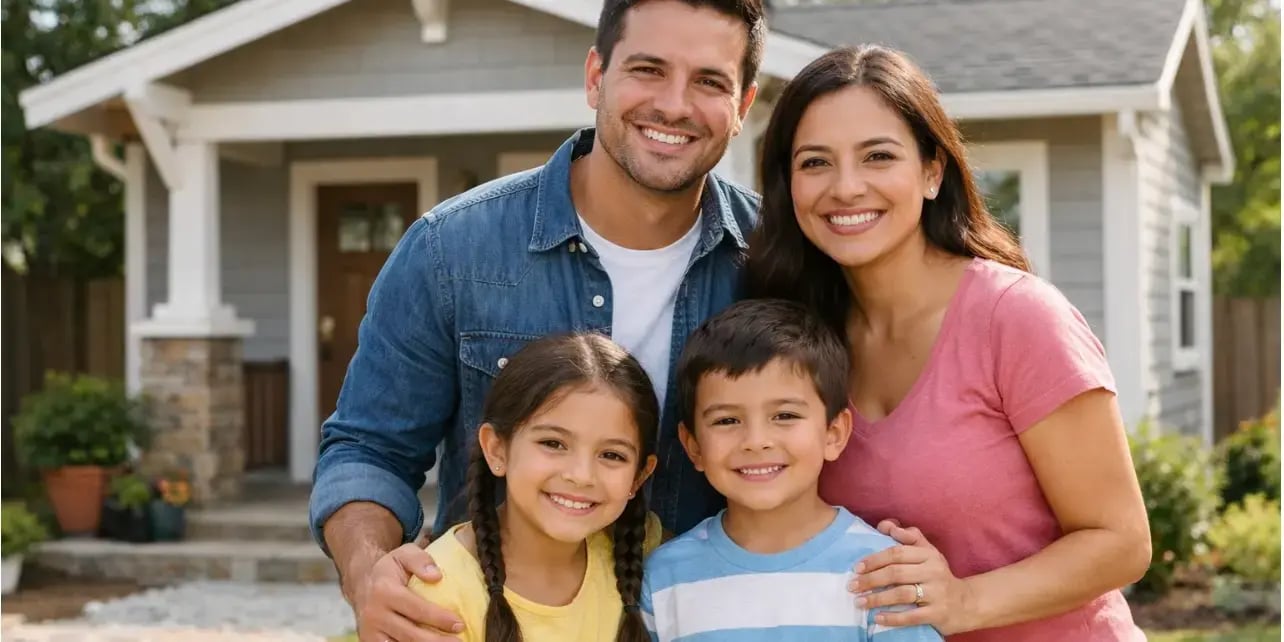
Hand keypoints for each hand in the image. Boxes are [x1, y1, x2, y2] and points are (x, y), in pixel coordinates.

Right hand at [348, 543, 463, 640]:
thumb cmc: (390, 570)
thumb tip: (436, 576)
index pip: (416, 609)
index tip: (459, 624)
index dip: (439, 618)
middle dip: (437, 641)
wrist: (362, 584)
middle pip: (410, 634)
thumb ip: (420, 559)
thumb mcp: (404, 554)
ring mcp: (370, 631)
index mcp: (384, 591)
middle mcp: (374, 614)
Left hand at [849, 520, 973, 634]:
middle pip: (896, 573)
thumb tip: (885, 525)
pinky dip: (893, 618)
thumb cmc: (938, 575)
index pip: (897, 553)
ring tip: (859, 602)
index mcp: (929, 554)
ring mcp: (937, 593)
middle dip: (870, 579)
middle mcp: (934, 571)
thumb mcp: (928, 552)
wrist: (966, 603)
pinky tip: (877, 618)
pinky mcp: (938, 613)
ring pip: (902, 594)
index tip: (857, 567)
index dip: (874, 559)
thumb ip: (908, 536)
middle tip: (852, 586)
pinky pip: (912, 616)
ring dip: (877, 598)